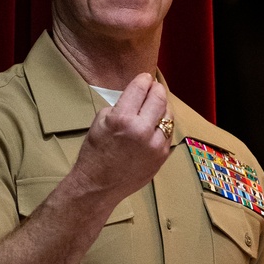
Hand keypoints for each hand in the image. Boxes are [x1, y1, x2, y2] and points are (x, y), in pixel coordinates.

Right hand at [70, 72, 172, 201]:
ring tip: (157, 104)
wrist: (99, 185)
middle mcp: (141, 131)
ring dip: (163, 106)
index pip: (140, 88)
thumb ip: (120, 106)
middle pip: (159, 98)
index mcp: (122, 119)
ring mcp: (155, 145)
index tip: (145, 78)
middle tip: (154, 87)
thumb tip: (136, 97)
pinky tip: (158, 123)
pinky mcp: (162, 156)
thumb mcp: (100, 121)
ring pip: (168, 115)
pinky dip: (164, 125)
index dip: (144, 79)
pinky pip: (169, 133)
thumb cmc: (95, 153)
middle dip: (156, 89)